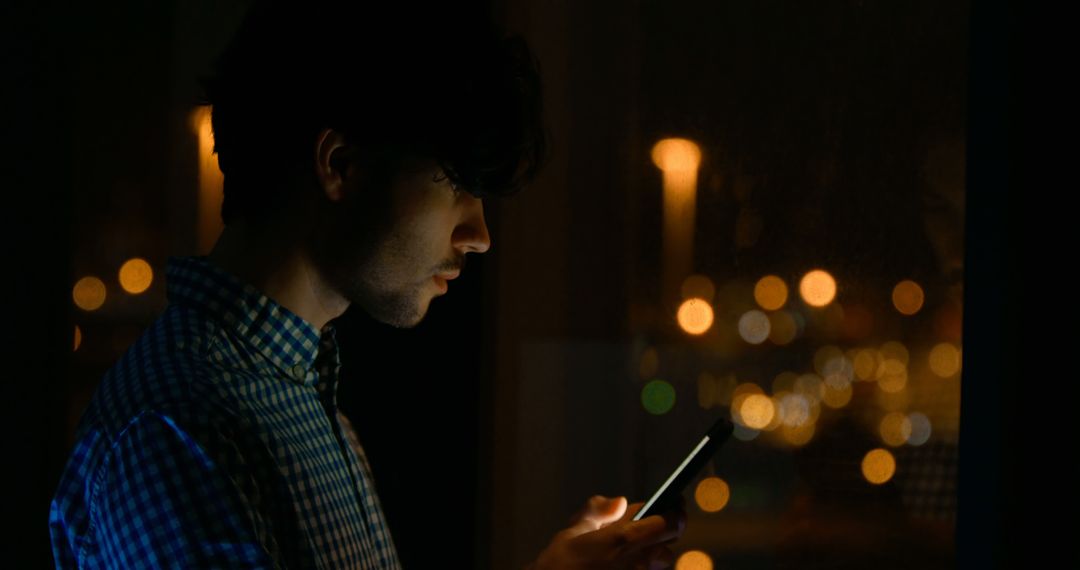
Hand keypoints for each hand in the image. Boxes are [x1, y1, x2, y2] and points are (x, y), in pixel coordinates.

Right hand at [525, 495, 686, 569]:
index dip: (676, 510)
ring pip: (660, 559)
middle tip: (653, 521)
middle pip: (670, 542)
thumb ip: (597, 511)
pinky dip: (639, 564)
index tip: (675, 501)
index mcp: (623, 539)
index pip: (670, 523)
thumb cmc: (559, 564)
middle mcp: (636, 560)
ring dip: (651, 549)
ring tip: (630, 546)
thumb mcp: (572, 531)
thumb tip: (620, 502)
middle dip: (665, 529)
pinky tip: (618, 562)